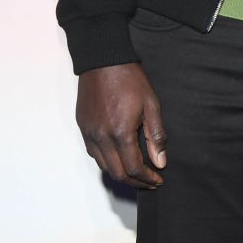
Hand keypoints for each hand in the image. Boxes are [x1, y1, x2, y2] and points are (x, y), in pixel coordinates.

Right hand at [76, 63, 166, 188]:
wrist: (103, 61)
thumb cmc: (130, 79)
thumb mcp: (151, 105)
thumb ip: (156, 136)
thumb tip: (160, 161)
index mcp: (120, 132)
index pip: (133, 168)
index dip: (147, 179)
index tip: (158, 180)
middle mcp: (101, 138)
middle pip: (117, 173)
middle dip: (135, 181)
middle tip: (150, 181)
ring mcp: (89, 134)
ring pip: (103, 166)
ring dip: (120, 173)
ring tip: (137, 171)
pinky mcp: (83, 128)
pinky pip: (94, 153)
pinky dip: (107, 161)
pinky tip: (119, 156)